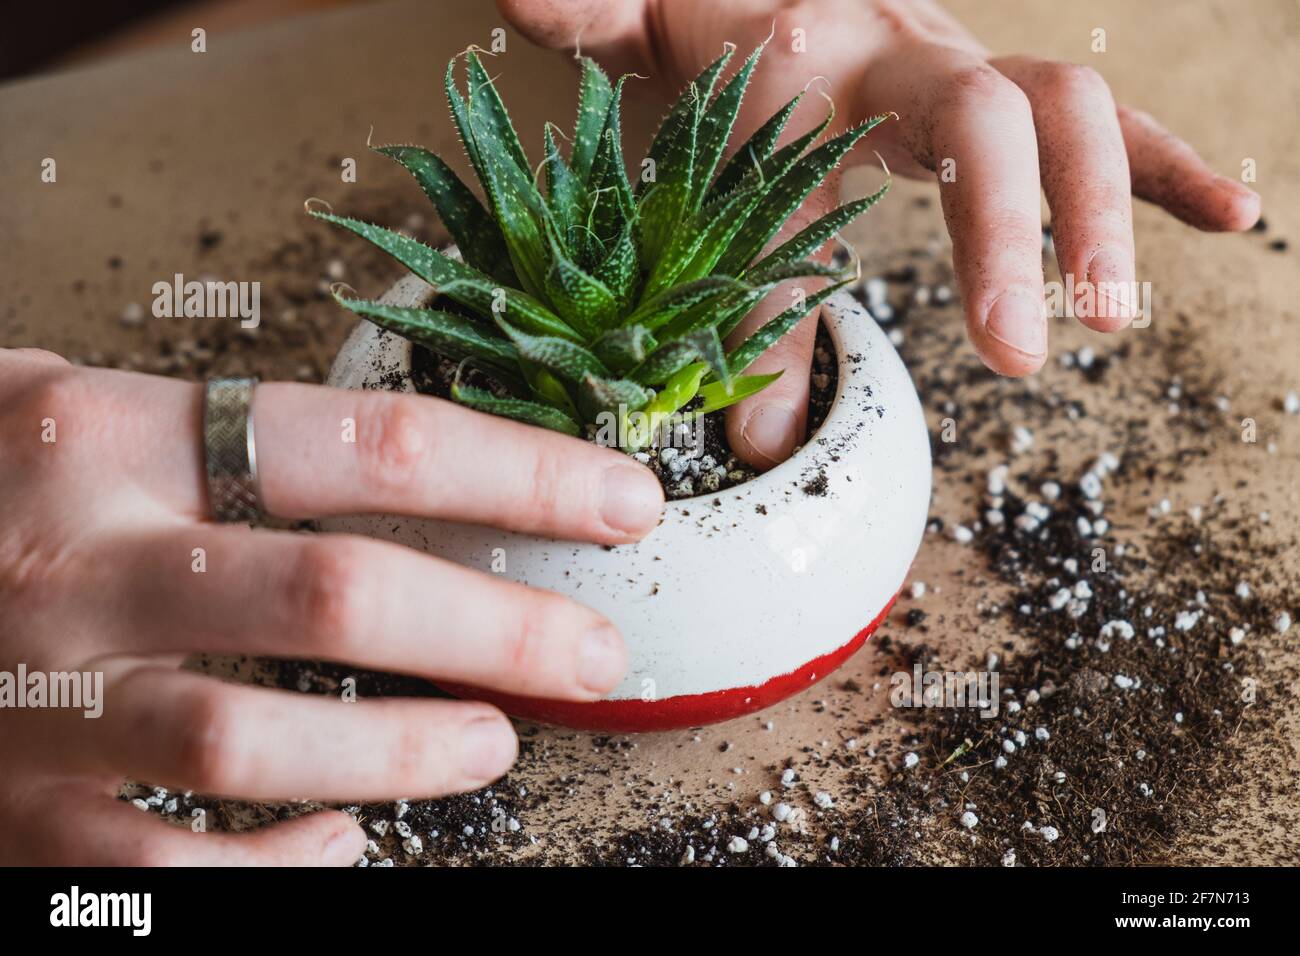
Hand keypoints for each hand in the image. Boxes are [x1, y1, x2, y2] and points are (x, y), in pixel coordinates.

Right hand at [0, 348, 661, 864]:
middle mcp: (77, 567)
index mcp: (109, 438)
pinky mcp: (14, 819)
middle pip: (338, 597)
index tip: (621, 503)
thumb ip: (220, 438)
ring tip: (491, 743)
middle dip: (497, 627)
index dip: (518, 475)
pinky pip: (170, 864)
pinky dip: (282, 861)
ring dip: (402, 752)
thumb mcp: (72, 414)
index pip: (367, 444)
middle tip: (592, 652)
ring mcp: (35, 703)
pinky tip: (342, 838)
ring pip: (253, 744)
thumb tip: (423, 467)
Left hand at [499, 0, 1260, 464]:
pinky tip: (1229, 221)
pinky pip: (1108, 124)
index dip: (938, 238)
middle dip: (1027, 233)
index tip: (976, 345)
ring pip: (1072, 114)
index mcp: (822, 45)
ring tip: (1114, 314)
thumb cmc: (711, 20)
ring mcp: (973, 67)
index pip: (876, 137)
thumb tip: (520, 1)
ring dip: (1106, 211)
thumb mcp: (650, 33)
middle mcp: (914, 46)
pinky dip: (1168, 170)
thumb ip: (597, 15)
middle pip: (1002, 117)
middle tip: (1032, 349)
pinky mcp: (1009, 94)